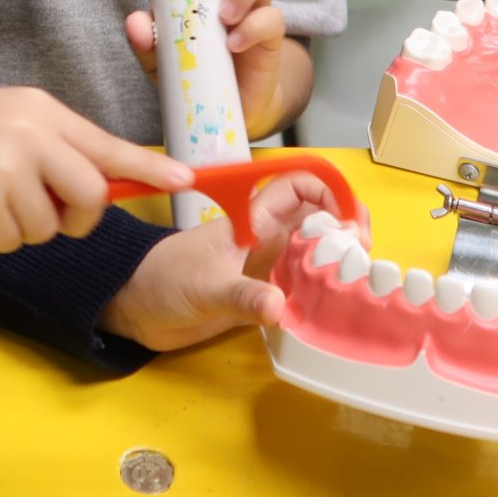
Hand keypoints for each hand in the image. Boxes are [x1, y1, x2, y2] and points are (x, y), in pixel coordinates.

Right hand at [0, 87, 192, 252]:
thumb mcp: (15, 122)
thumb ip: (59, 146)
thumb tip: (105, 183)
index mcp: (41, 110)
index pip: (106, 144)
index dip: (148, 167)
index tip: (185, 180)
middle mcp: (28, 135)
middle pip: (89, 195)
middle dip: (78, 217)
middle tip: (49, 210)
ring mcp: (4, 169)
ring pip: (50, 227)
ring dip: (27, 227)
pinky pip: (14, 241)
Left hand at [99, 170, 369, 350]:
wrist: (133, 308)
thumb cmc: (163, 282)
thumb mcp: (204, 288)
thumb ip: (241, 297)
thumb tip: (280, 307)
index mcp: (253, 221)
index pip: (299, 186)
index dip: (329, 191)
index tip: (351, 222)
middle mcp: (266, 239)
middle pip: (318, 219)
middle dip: (346, 230)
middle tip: (363, 259)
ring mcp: (265, 267)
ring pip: (314, 252)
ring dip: (338, 262)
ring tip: (360, 285)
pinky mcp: (260, 295)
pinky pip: (302, 286)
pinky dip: (322, 293)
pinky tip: (335, 310)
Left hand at [122, 0, 301, 137]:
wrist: (229, 105)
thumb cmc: (194, 64)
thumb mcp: (161, 55)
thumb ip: (146, 39)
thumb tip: (136, 22)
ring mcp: (256, 4)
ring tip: (222, 15)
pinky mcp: (272, 34)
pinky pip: (272, 18)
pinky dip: (252, 27)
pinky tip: (233, 43)